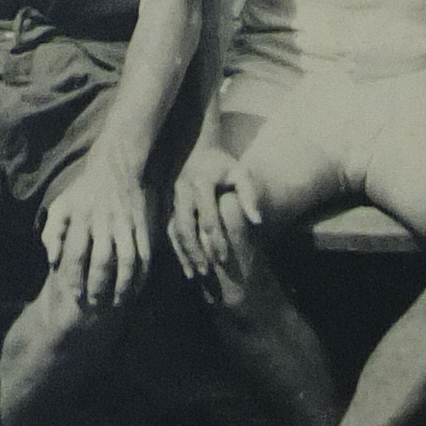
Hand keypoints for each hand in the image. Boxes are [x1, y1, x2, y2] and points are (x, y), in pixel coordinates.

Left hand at [42, 157, 151, 307]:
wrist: (120, 166)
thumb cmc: (85, 190)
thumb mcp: (61, 205)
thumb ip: (52, 232)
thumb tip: (51, 261)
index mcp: (83, 219)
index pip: (78, 254)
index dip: (76, 277)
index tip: (74, 295)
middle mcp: (105, 224)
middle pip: (103, 261)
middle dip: (99, 286)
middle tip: (94, 304)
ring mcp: (126, 225)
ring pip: (128, 261)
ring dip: (123, 284)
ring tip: (117, 302)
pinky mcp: (143, 226)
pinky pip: (145, 254)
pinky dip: (142, 273)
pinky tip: (137, 287)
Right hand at [168, 142, 260, 286]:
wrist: (197, 149)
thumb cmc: (223, 165)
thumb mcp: (239, 174)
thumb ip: (249, 195)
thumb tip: (258, 220)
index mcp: (201, 183)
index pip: (208, 218)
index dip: (216, 240)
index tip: (225, 258)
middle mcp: (183, 192)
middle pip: (187, 229)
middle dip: (196, 252)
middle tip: (208, 272)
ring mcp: (172, 199)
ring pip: (175, 232)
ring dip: (184, 254)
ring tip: (196, 275)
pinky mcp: (167, 206)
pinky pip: (169, 231)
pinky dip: (177, 249)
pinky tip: (185, 267)